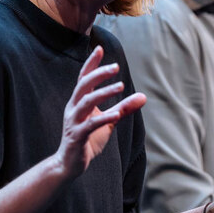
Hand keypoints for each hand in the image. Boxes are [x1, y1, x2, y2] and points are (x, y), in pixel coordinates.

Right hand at [55, 45, 145, 177]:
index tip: (100, 48)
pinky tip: (117, 114)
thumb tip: (144, 96)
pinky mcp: (77, 136)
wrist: (69, 164)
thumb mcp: (109, 121)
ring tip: (120, 86)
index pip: (83, 78)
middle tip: (115, 66)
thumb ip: (124, 108)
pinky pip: (90, 125)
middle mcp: (73, 108)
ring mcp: (73, 122)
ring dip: (103, 92)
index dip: (91, 63)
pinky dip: (103, 118)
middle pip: (83, 85)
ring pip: (85, 101)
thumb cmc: (88, 139)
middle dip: (98, 73)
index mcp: (79, 102)